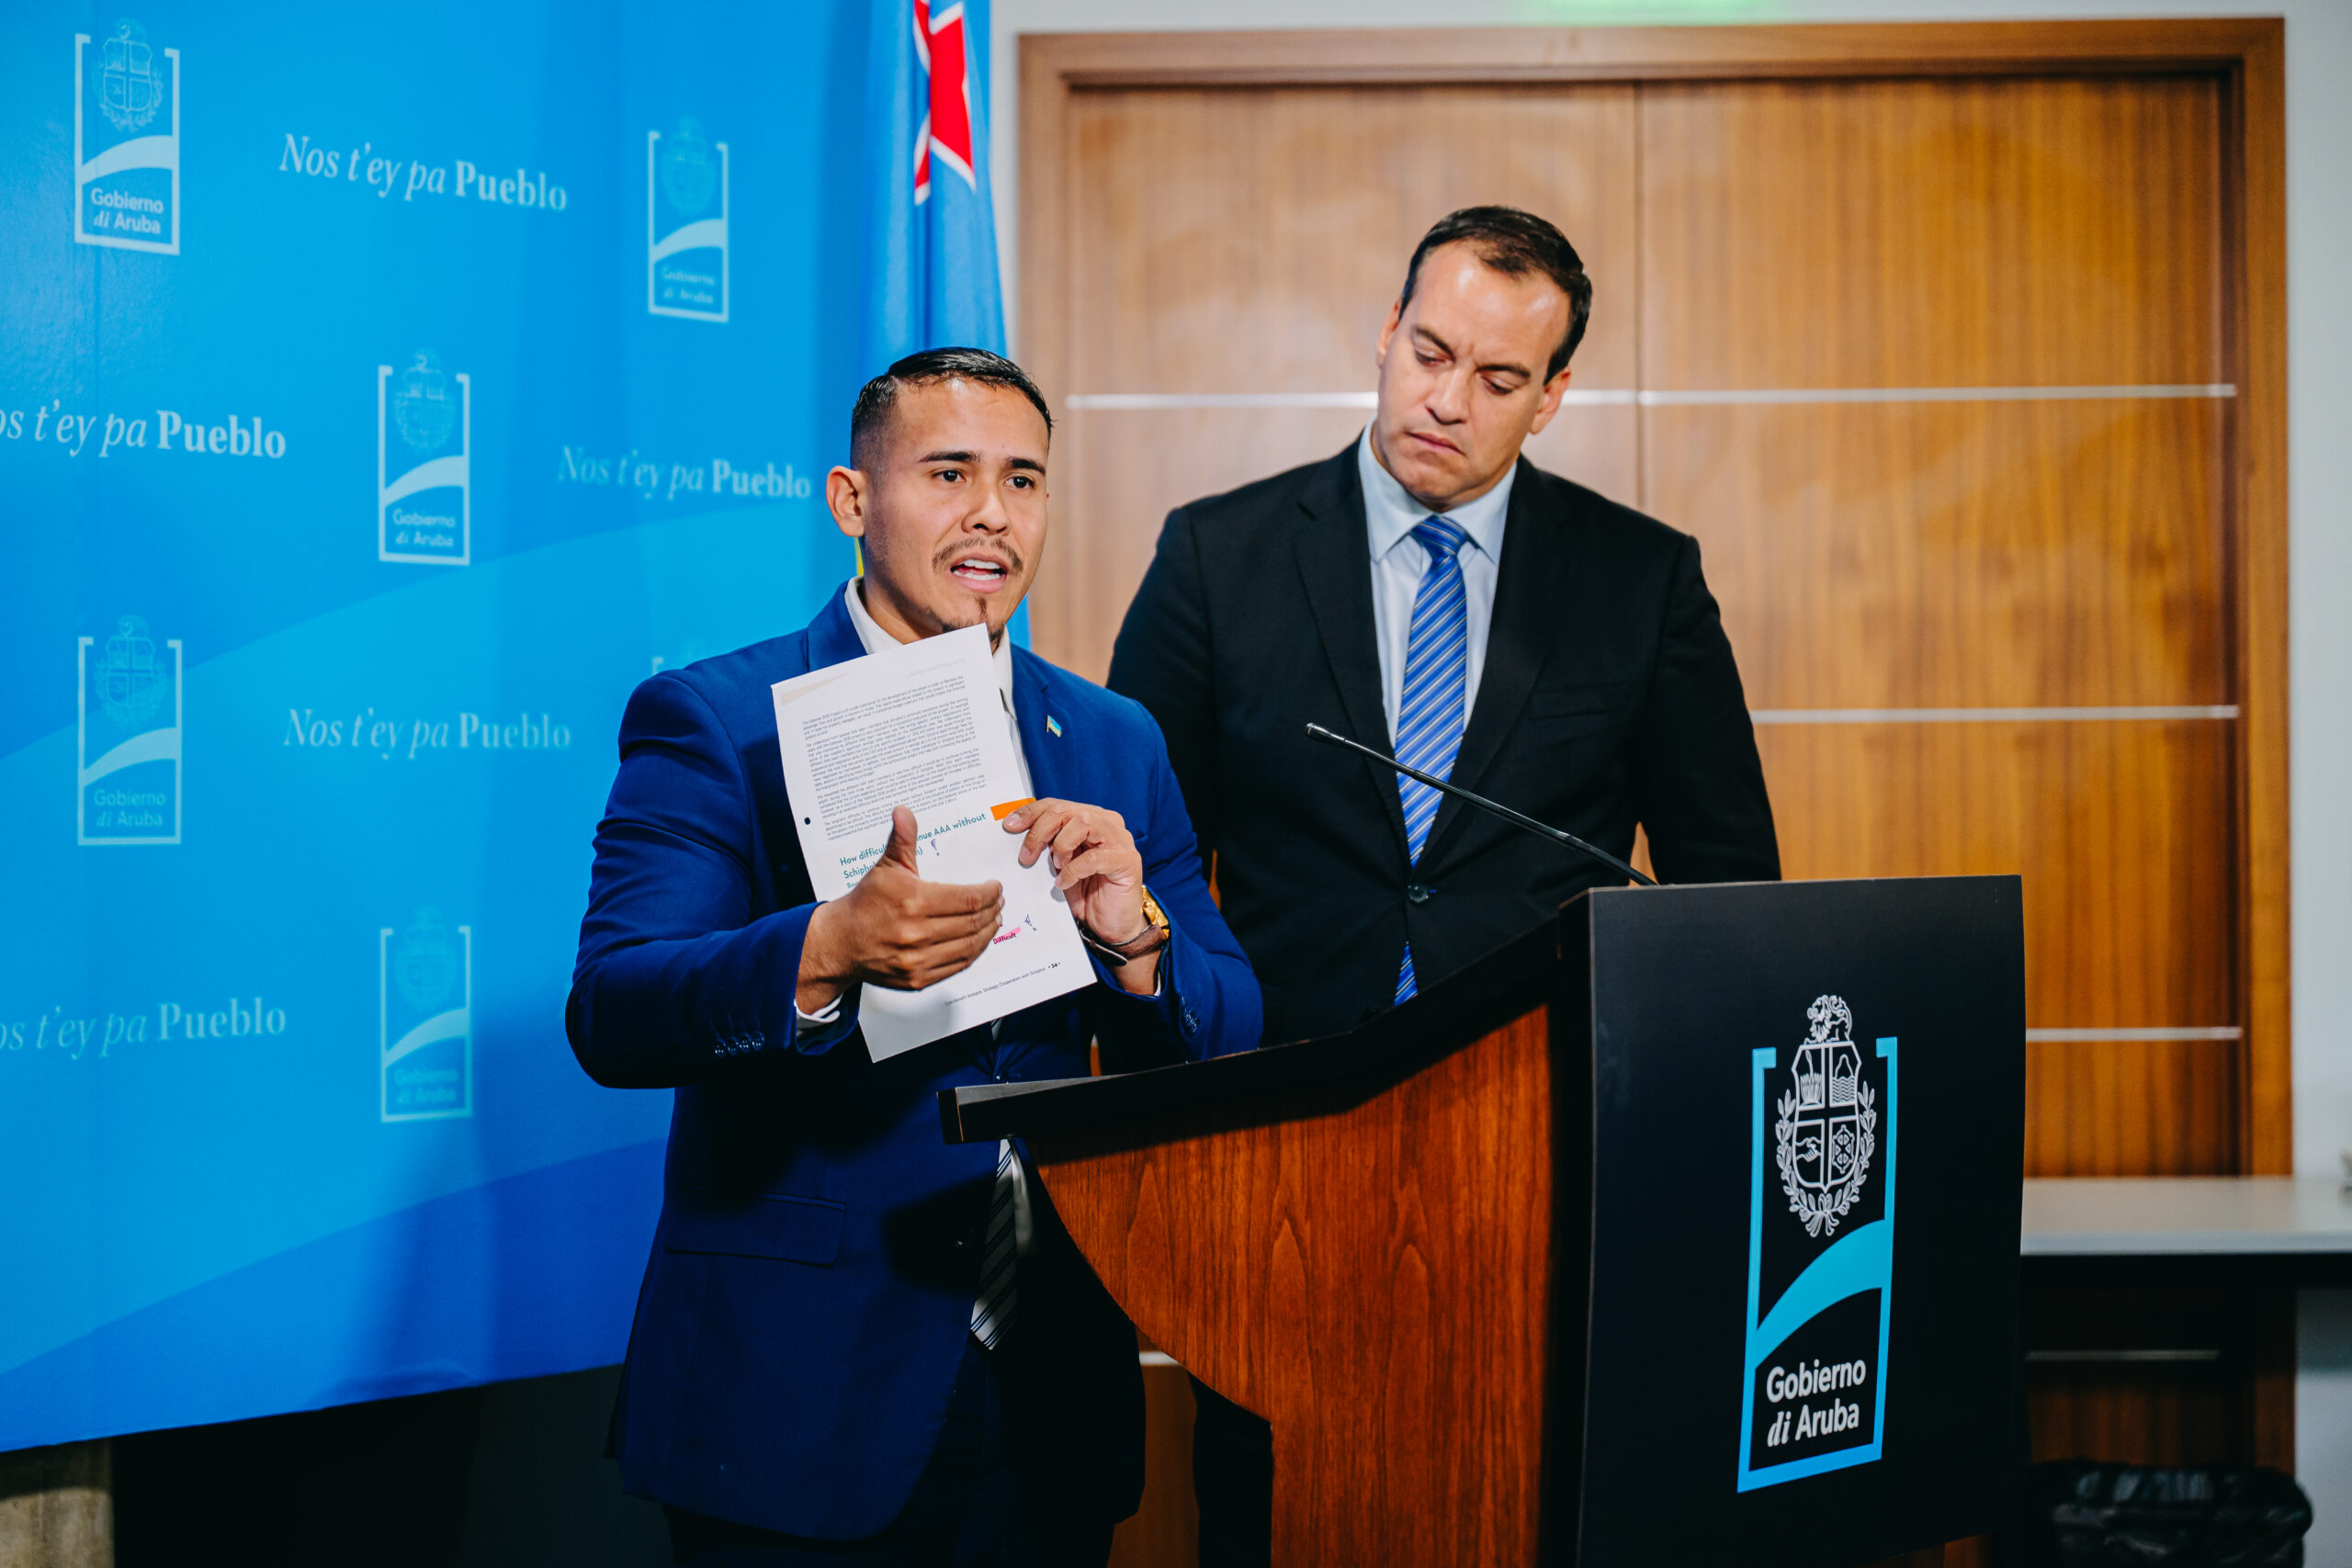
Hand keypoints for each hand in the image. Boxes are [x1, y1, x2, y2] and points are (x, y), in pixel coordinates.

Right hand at [798, 807, 1001, 1010]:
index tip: (995, 887)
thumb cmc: (864, 904)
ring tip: (994, 919)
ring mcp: (918, 960)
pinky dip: (973, 952)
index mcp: (913, 902)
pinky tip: (977, 940)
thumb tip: (904, 811)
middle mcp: (916, 934)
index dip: (989, 893)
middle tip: (998, 902)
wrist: (839, 943)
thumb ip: (901, 839)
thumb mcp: (884, 867)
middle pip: (973, 923)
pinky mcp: (918, 980)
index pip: (968, 899)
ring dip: (988, 932)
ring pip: (969, 947)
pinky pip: (957, 966)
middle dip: (992, 910)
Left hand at [1001, 798, 1160, 995]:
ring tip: (1056, 866)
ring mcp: (1121, 840)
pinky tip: (1064, 883)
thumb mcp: (1060, 865)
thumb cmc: (1087, 893)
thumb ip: (1047, 845)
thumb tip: (1018, 832)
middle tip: (1026, 855)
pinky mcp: (1127, 861)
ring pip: (1083, 823)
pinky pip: (1094, 858)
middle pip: (1067, 811)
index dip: (1031, 813)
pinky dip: (1073, 870)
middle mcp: (1108, 823)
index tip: (1010, 826)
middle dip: (1040, 831)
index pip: (1057, 805)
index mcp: (1091, 818)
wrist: (1111, 925)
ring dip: (1062, 845)